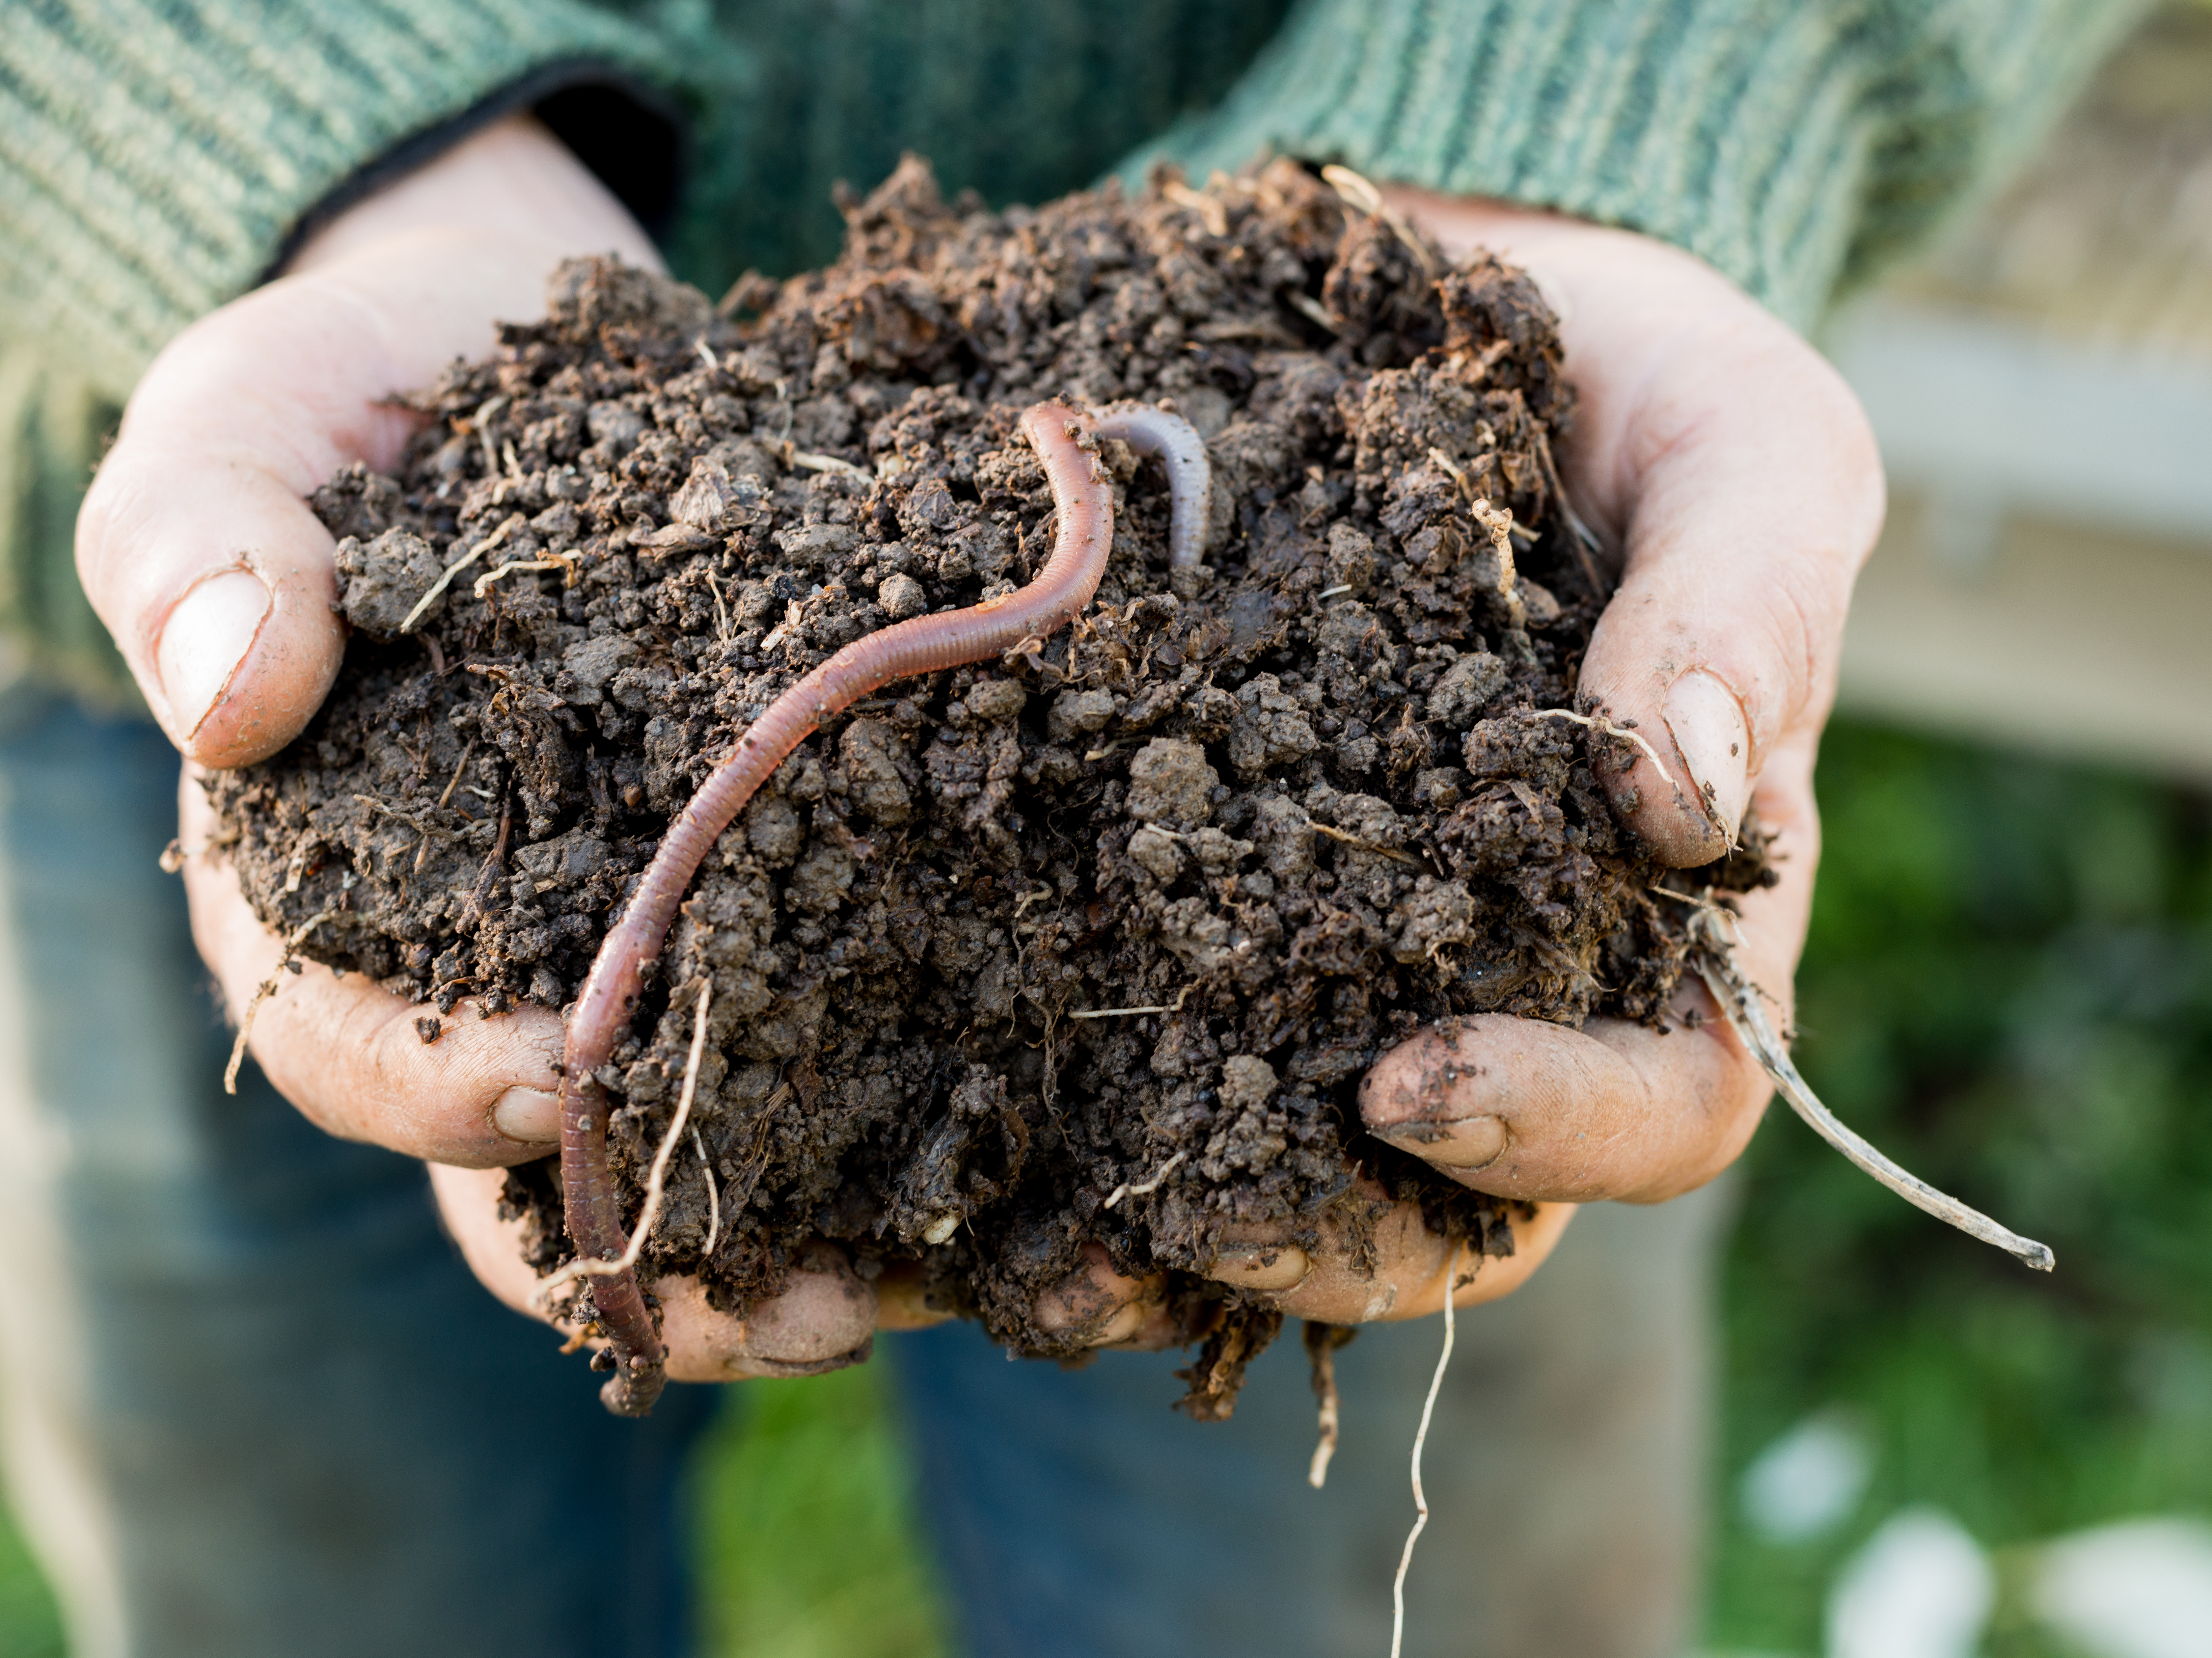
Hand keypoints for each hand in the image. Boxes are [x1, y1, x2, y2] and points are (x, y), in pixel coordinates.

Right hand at [88, 117, 877, 1379]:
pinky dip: (936, 1079)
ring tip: (954, 1275)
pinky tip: (1040, 1128)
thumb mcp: (235, 435)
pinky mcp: (785, 859)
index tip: (543, 1083)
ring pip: (718, 1131)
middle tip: (812, 1309)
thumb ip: (198, 548)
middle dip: (678, 1248)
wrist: (513, 342)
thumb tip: (229, 698)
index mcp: (331, 898)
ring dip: (833, 1223)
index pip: (361, 1047)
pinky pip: (853, 1002)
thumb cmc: (345, 396)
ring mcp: (645, 923)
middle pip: (555, 1167)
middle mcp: (493, 952)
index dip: (441, 1089)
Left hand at [1034, 188, 1875, 1344]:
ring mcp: (1336, 948)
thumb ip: (1745, 607)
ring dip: (1154, 1237)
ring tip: (1026, 1254)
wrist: (1432, 321)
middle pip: (1443, 1201)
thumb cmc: (1633, 389)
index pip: (1661, 1102)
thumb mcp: (1740, 452)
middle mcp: (1505, 971)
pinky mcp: (1191, 892)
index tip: (1405, 1084)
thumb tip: (1685, 800)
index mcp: (1668, 917)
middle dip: (1320, 1239)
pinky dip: (1045, 1112)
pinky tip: (932, 1140)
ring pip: (1271, 1167)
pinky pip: (1133, 1041)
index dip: (1552, 1130)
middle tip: (1185, 1222)